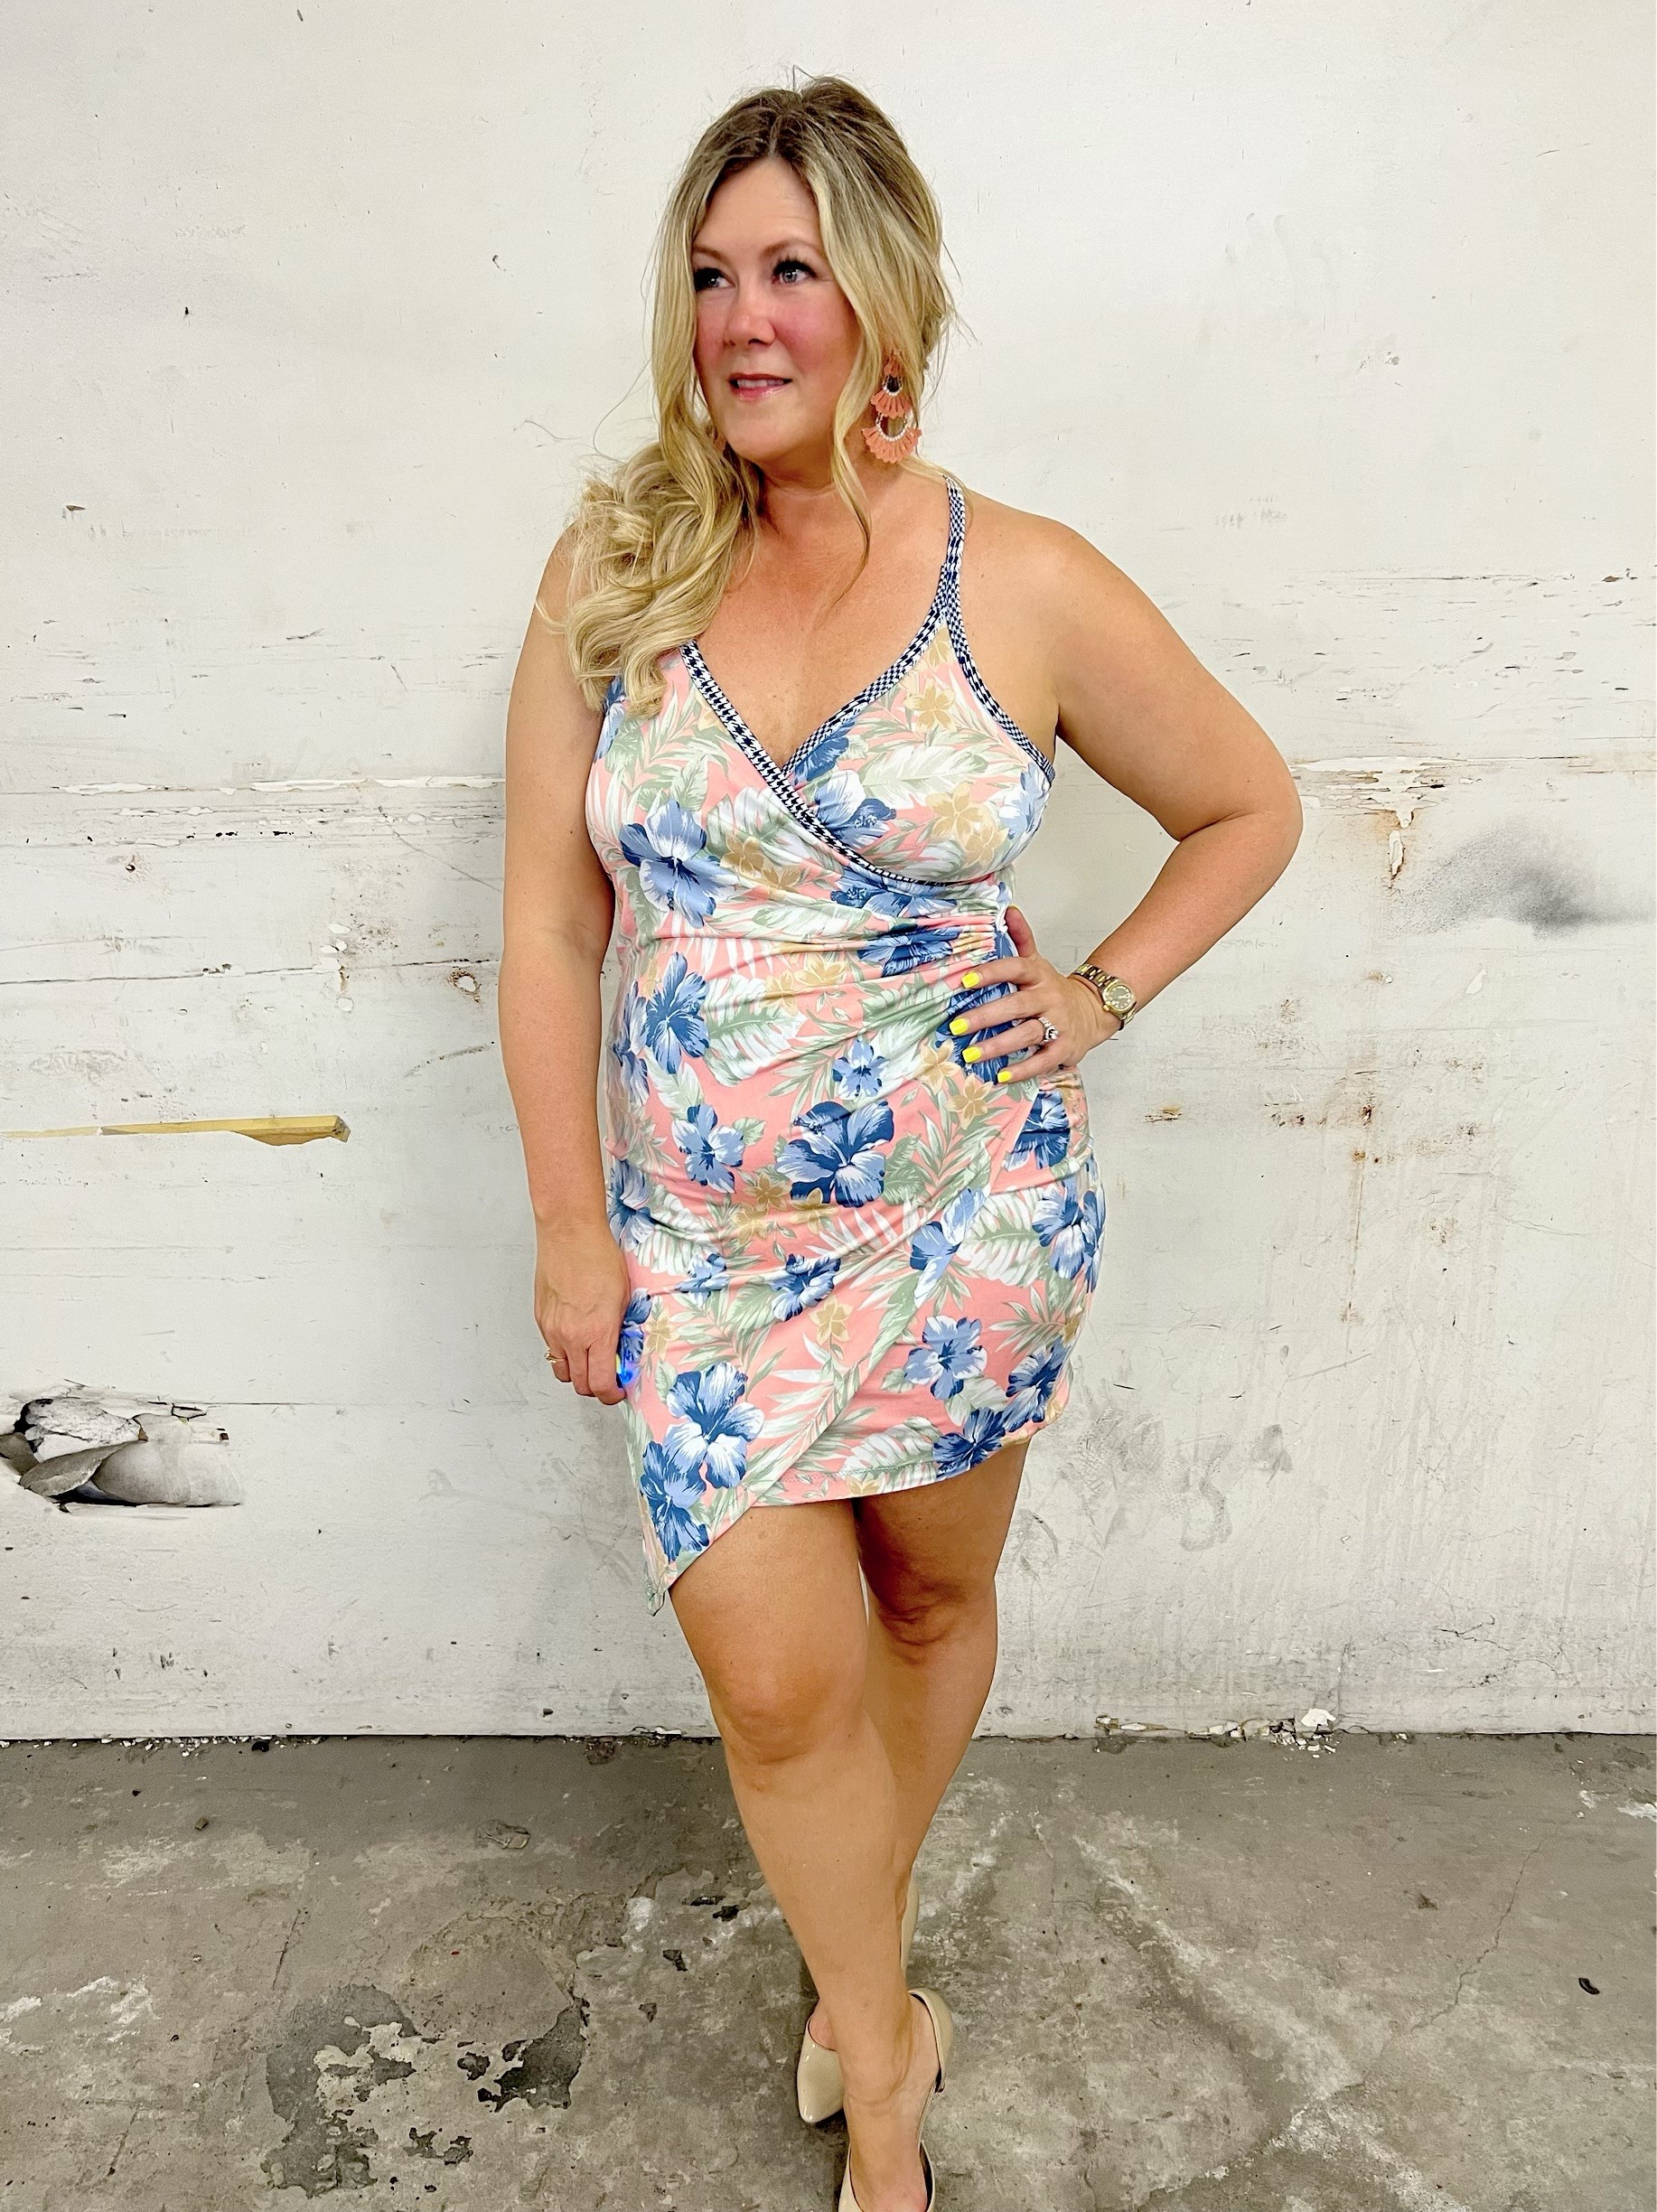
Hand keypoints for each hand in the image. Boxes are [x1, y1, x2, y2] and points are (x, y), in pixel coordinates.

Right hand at [534, 1220, 633, 1404]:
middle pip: (579, 1384)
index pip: (601, 1384)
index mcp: (597, 1333)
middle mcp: (571, 1337)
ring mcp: (552, 1329)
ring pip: (561, 1370)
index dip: (611, 1395)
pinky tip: (575, 1338)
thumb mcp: (624, 1297)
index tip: (619, 1392)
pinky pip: (551, 1348)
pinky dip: (563, 1351)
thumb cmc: (599, 1257)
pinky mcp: (540, 1319)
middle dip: (595, 1388)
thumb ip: (619, 1329)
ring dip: (576, 1372)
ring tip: (590, 1360)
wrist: (570, 1234)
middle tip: (607, 1379)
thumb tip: (620, 1350)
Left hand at [948, 905, 1119, 1082]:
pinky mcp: (1064, 1048)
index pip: (1014, 969)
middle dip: (985, 1016)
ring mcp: (1058, 1024)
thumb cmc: (1053, 989)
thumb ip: (1021, 938)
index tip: (965, 981)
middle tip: (957, 1026)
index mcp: (1038, 975)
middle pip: (1016, 1005)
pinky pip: (1043, 1060)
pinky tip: (1002, 1075)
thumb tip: (1009, 910)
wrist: (1093, 1011)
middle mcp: (1048, 998)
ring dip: (998, 1045)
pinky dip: (1023, 1069)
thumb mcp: (1038, 962)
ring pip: (1027, 1034)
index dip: (990, 974)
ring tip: (972, 1054)